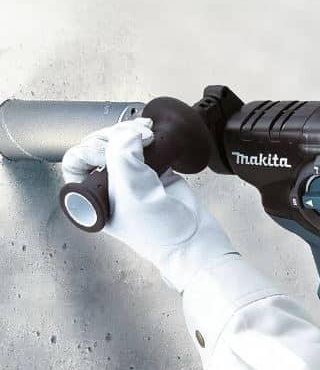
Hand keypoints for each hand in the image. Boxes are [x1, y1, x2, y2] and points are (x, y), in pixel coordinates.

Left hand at [61, 117, 235, 291]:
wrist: (193, 238)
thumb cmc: (159, 233)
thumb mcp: (130, 191)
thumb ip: (121, 154)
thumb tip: (129, 132)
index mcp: (91, 200)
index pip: (75, 162)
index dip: (90, 151)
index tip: (110, 154)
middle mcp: (108, 188)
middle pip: (98, 146)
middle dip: (115, 136)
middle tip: (135, 138)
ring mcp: (131, 178)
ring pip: (120, 142)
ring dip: (131, 131)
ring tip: (147, 134)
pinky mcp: (152, 171)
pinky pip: (142, 144)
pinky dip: (145, 134)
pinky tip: (153, 132)